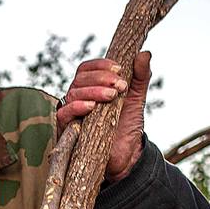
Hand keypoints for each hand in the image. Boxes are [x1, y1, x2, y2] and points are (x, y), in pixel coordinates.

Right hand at [56, 52, 151, 180]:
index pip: (87, 68)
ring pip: (73, 93)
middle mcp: (77, 97)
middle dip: (101, 78)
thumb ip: (140, 76)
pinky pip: (64, 113)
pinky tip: (91, 107)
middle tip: (120, 85)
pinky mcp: (66, 130)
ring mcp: (71, 113)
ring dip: (93, 91)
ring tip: (112, 96)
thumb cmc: (127, 124)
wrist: (127, 155)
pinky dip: (77, 107)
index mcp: (90, 86)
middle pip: (80, 79)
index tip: (119, 68)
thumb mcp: (136, 98)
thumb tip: (145, 53)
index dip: (101, 65)